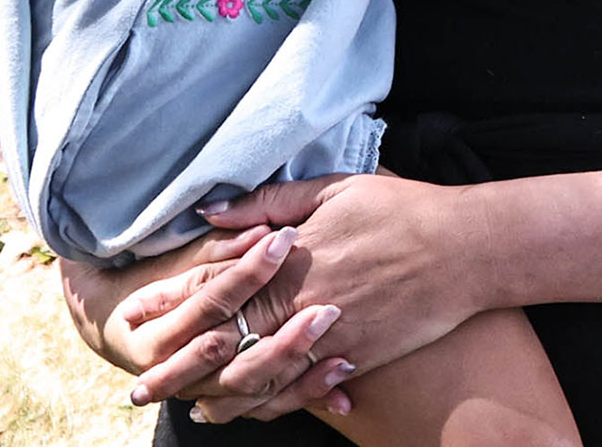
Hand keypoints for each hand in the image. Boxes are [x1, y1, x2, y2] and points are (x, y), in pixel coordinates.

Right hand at [77, 225, 355, 419]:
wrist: (139, 336)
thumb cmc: (168, 282)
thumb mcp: (186, 258)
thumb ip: (222, 247)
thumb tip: (261, 232)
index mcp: (155, 327)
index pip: (208, 299)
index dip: (248, 271)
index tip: (287, 239)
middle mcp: (173, 367)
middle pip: (228, 352)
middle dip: (278, 332)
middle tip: (325, 307)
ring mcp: (204, 390)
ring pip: (248, 385)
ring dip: (292, 359)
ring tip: (331, 329)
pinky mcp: (232, 403)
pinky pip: (268, 406)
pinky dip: (306, 391)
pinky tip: (341, 367)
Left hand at [149, 172, 478, 415]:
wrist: (466, 249)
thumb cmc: (403, 210)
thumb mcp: (335, 190)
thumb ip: (270, 202)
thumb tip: (213, 212)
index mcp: (289, 260)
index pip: (216, 286)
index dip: (171, 301)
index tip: (134, 313)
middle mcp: (301, 304)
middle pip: (225, 341)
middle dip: (177, 363)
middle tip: (140, 380)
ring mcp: (328, 337)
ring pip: (259, 378)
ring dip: (216, 396)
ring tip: (183, 408)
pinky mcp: (355, 359)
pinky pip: (304, 390)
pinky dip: (271, 405)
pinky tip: (250, 412)